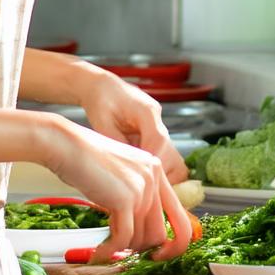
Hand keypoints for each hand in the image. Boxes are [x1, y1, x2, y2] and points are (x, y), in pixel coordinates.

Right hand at [33, 113, 192, 262]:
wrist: (66, 145)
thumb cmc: (84, 160)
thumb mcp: (120, 174)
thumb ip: (135, 195)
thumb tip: (140, 233)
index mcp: (156, 170)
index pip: (180, 216)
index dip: (175, 242)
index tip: (158, 253)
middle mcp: (154, 178)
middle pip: (160, 233)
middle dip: (142, 249)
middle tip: (125, 253)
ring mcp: (141, 188)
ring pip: (142, 239)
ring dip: (123, 248)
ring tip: (106, 247)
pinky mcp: (124, 199)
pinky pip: (123, 239)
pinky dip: (110, 251)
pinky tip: (98, 253)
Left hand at [78, 69, 189, 185]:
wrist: (102, 87)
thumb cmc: (100, 101)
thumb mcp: (103, 123)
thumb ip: (118, 145)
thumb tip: (127, 170)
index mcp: (147, 111)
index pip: (159, 140)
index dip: (151, 162)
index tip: (141, 178)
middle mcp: (158, 119)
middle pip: (172, 153)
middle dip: (159, 173)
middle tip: (140, 186)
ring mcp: (159, 127)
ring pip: (173, 157)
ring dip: (160, 173)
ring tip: (140, 182)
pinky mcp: (155, 134)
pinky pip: (164, 156)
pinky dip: (156, 168)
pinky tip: (139, 174)